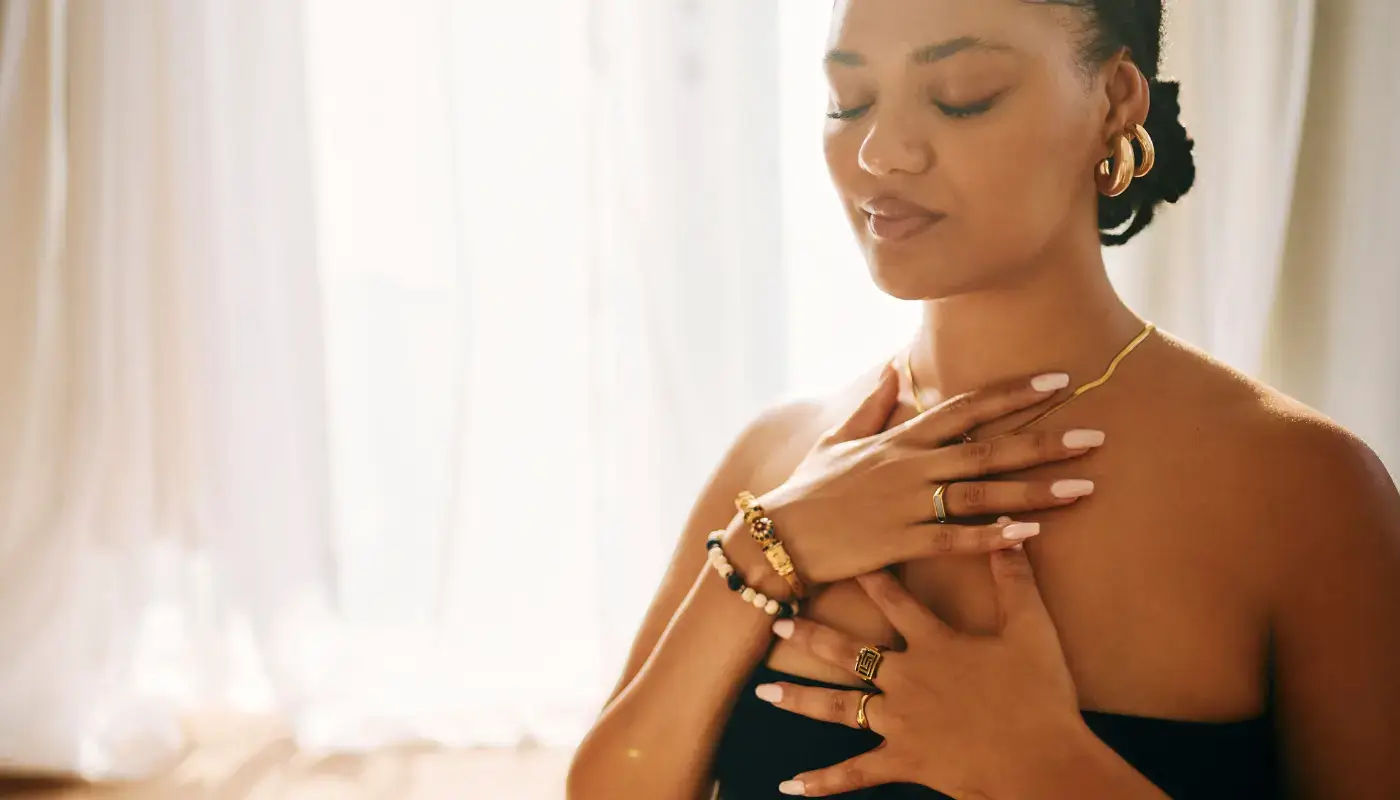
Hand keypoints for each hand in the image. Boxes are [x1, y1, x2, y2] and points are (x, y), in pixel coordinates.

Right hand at [755, 363, 1103, 585]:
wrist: (776, 536)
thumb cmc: (809, 489)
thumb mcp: (837, 439)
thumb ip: (872, 404)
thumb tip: (893, 367)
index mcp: (901, 438)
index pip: (967, 406)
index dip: (1014, 393)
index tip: (1059, 381)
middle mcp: (910, 465)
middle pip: (989, 448)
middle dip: (1045, 440)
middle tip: (1096, 436)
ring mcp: (907, 504)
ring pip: (983, 493)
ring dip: (1036, 490)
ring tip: (1084, 487)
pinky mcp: (900, 542)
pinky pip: (956, 538)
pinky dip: (994, 537)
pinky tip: (1031, 534)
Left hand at [755, 550, 1089, 797]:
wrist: (1044, 763)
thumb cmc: (1042, 697)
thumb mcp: (1032, 630)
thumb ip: (1015, 579)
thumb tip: (1008, 531)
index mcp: (934, 644)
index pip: (893, 599)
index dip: (866, 576)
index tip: (837, 555)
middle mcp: (907, 678)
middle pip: (848, 651)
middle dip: (811, 635)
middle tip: (777, 623)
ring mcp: (900, 722)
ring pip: (839, 706)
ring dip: (799, 699)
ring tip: (764, 691)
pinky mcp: (903, 761)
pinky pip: (856, 773)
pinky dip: (824, 782)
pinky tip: (793, 786)